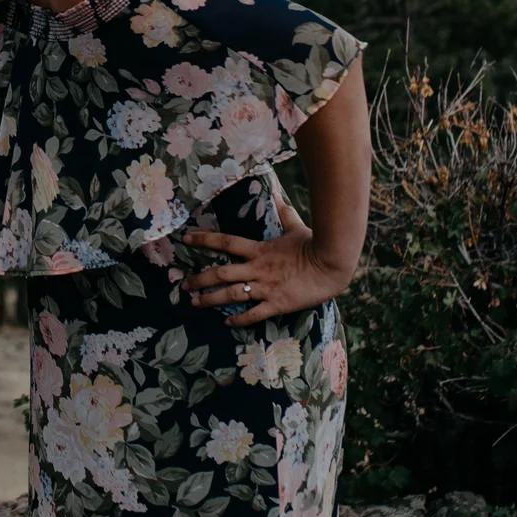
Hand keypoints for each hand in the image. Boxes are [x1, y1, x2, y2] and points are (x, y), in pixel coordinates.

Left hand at [179, 196, 351, 322]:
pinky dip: (239, 318)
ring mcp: (266, 287)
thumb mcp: (296, 227)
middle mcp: (258, 269)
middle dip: (199, 279)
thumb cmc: (315, 245)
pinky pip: (254, 314)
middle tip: (183, 285)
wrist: (333, 265)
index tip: (185, 239)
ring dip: (211, 299)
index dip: (204, 240)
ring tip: (195, 303)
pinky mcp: (277, 304)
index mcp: (260, 250)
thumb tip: (277, 195)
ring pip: (232, 294)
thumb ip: (284, 214)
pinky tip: (227, 321)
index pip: (225, 242)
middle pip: (221, 273)